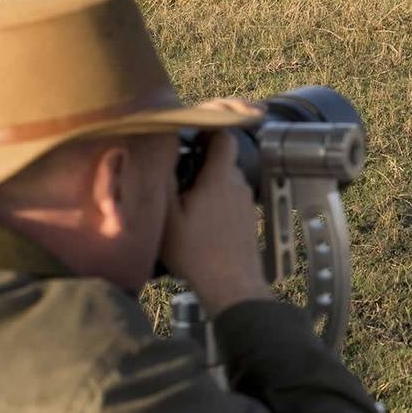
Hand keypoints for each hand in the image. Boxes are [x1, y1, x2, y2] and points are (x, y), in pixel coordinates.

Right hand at [161, 100, 271, 315]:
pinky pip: (231, 198)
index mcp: (219, 178)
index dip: (208, 130)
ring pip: (226, 180)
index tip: (190, 136)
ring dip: (208, 184)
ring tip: (185, 202)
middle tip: (177, 175)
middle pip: (222, 159)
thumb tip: (163, 157)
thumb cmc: (196, 252)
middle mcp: (238, 184)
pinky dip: (217, 201)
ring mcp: (246, 201)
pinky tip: (200, 220)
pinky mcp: (248, 217)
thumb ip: (166, 182)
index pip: (223, 136)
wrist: (231, 282)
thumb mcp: (168, 216)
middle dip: (201, 161)